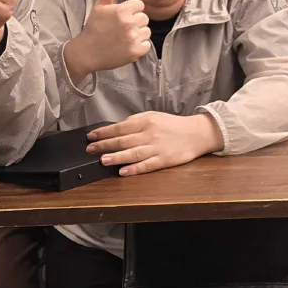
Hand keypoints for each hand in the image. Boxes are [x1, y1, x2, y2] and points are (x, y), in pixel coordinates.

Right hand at [63, 0, 150, 82]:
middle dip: (135, 22)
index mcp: (121, 10)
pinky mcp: (136, 51)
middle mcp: (129, 23)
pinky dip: (139, 47)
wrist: (87, 52)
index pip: (140, 5)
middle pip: (144, 18)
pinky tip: (127, 46)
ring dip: (138, 34)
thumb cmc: (94, 27)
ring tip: (124, 37)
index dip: (131, 11)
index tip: (122, 17)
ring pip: (146, 31)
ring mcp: (133, 38)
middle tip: (122, 29)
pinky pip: (147, 45)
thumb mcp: (99, 7)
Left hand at [86, 111, 222, 175]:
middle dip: (105, 145)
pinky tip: (123, 172)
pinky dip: (134, 169)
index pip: (120, 127)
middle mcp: (150, 134)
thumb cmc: (173, 125)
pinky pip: (147, 165)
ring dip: (116, 157)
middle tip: (90, 149)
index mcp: (146, 121)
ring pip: (133, 153)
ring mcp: (157, 148)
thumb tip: (118, 126)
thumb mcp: (154, 116)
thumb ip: (136, 121)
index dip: (104, 132)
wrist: (197, 133)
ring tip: (103, 160)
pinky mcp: (164, 160)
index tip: (91, 136)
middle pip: (123, 140)